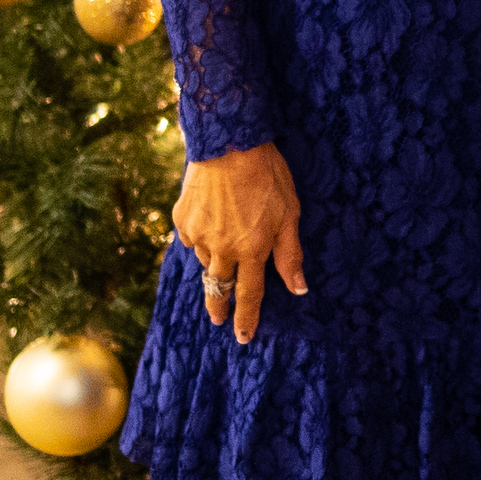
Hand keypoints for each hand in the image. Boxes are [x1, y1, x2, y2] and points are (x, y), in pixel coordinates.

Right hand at [172, 143, 306, 343]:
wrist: (228, 141)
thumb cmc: (267, 174)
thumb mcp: (290, 213)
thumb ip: (291, 254)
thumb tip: (299, 289)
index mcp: (252, 250)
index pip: (249, 295)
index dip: (247, 318)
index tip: (244, 337)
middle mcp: (222, 248)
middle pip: (219, 288)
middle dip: (219, 307)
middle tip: (217, 318)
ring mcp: (198, 234)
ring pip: (205, 260)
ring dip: (214, 261)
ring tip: (224, 241)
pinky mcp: (181, 218)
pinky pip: (191, 237)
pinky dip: (201, 236)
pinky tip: (211, 218)